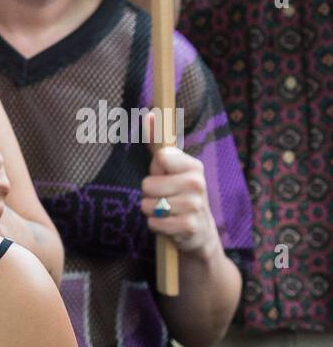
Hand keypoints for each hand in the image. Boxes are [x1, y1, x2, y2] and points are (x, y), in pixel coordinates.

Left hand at [141, 141, 219, 258]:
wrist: (199, 232)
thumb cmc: (179, 194)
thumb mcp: (171, 169)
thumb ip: (157, 143)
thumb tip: (149, 114)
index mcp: (194, 166)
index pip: (160, 156)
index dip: (155, 169)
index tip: (166, 175)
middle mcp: (197, 183)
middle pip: (147, 184)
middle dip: (149, 194)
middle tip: (165, 198)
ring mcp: (194, 206)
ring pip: (147, 205)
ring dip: (151, 211)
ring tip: (167, 211)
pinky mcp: (188, 227)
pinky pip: (153, 223)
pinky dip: (155, 225)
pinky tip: (169, 224)